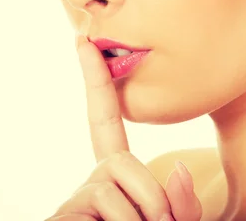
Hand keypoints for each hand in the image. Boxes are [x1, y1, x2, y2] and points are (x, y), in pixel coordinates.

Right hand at [46, 34, 201, 220]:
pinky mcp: (60, 219)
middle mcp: (92, 183)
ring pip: (111, 195)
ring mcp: (74, 203)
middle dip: (151, 196)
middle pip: (118, 162)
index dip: (96, 81)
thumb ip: (185, 203)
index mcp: (117, 176)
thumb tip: (178, 170)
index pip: (105, 119)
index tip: (83, 42)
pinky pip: (99, 211)